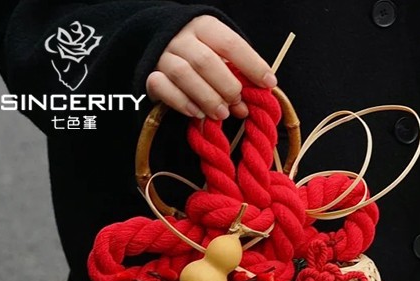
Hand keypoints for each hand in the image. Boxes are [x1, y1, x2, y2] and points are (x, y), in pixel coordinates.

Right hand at [145, 16, 276, 120]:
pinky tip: (197, 114)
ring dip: (207, 97)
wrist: (164, 48)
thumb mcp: (222, 56)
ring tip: (222, 114)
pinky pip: (162, 86)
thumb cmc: (205, 56)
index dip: (252, 64)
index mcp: (204, 27)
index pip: (230, 43)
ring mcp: (164, 55)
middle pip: (205, 61)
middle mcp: (182, 38)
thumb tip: (248, 105)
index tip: (269, 83)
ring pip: (183, 74)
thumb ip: (238, 74)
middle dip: (226, 86)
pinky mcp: (150, 74)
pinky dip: (181, 102)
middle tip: (239, 104)